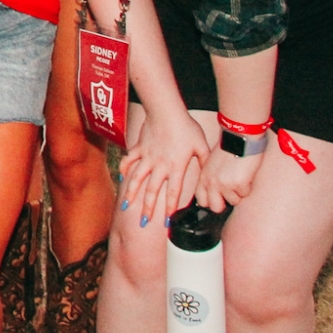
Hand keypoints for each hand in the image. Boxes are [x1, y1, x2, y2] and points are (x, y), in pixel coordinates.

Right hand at [119, 105, 206, 228]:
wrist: (166, 110)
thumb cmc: (186, 127)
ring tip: (126, 206)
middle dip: (147, 208)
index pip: (174, 192)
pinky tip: (122, 178)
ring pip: (137, 179)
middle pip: (152, 191)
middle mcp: (159, 165)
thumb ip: (205, 161)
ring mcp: (147, 156)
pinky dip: (125, 169)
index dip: (170, 208)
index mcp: (176, 166)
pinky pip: (130, 160)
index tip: (167, 221)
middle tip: (143, 222)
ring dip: (131, 193)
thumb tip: (211, 175)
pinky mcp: (139, 147)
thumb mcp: (202, 145)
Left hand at [195, 134, 263, 211]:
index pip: (201, 200)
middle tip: (232, 192)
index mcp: (203, 176)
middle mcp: (211, 182)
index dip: (210, 202)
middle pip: (215, 208)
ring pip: (234, 202)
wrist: (239, 138)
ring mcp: (224, 184)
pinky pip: (245, 194)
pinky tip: (246, 174)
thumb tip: (214, 194)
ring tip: (239, 177)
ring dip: (239, 192)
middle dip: (226, 203)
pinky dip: (248, 187)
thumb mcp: (212, 163)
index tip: (218, 199)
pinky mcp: (238, 184)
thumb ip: (211, 178)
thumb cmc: (228, 149)